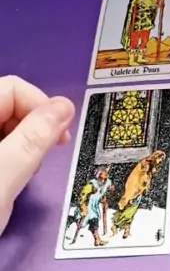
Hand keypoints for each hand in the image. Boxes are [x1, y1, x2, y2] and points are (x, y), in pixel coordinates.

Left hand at [0, 76, 73, 234]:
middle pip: (4, 105)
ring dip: (18, 144)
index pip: (11, 88)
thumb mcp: (4, 177)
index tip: (60, 133)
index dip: (41, 106)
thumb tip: (62, 107)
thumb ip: (36, 137)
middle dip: (31, 126)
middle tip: (45, 156)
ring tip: (23, 174)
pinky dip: (3, 159)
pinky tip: (5, 182)